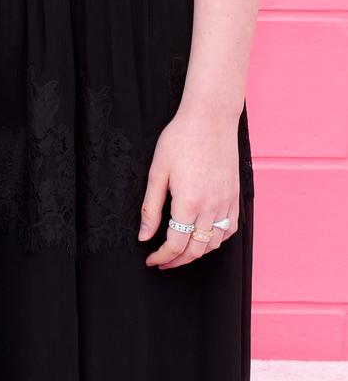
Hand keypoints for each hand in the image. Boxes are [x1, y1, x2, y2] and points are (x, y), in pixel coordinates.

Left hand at [138, 106, 239, 267]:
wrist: (210, 118)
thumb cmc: (180, 140)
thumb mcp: (157, 172)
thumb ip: (150, 208)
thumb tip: (144, 236)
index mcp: (189, 202)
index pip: (175, 244)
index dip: (162, 257)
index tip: (151, 260)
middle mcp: (212, 207)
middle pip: (195, 250)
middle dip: (177, 261)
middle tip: (162, 262)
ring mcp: (227, 202)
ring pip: (214, 243)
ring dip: (196, 253)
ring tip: (180, 251)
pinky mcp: (236, 196)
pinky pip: (230, 228)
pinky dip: (216, 239)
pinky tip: (203, 237)